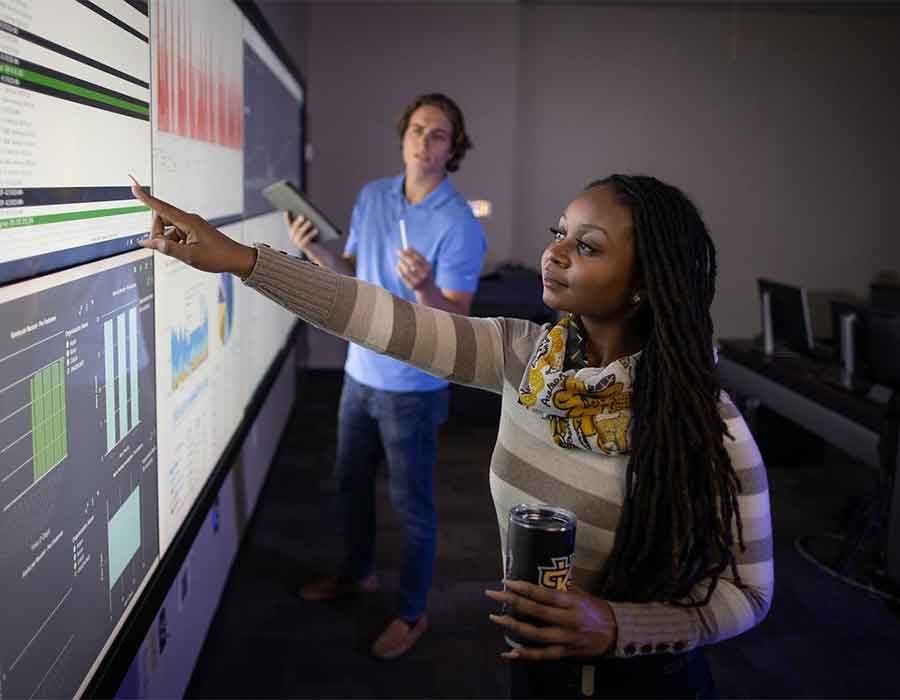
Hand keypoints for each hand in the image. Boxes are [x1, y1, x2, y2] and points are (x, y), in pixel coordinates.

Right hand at [130, 177, 256, 275]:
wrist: (236, 259)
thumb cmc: (217, 257)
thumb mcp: (189, 256)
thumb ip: (167, 248)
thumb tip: (146, 243)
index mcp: (188, 222)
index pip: (162, 208)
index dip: (146, 199)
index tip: (134, 187)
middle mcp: (188, 220)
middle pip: (161, 219)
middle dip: (157, 233)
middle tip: (162, 248)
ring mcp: (191, 226)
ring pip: (168, 229)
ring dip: (166, 241)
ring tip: (181, 254)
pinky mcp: (193, 232)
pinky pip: (176, 235)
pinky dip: (174, 244)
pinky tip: (184, 253)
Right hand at [285, 211, 319, 251]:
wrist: (314, 250)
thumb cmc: (311, 237)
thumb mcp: (307, 229)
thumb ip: (305, 221)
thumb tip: (307, 213)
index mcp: (292, 231)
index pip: (288, 223)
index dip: (286, 217)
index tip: (286, 210)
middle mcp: (292, 237)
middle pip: (294, 228)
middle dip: (298, 222)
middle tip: (302, 216)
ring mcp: (296, 242)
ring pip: (300, 233)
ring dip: (305, 227)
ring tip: (310, 222)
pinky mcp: (303, 246)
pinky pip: (307, 239)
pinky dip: (311, 234)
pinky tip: (316, 230)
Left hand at [396, 247, 432, 290]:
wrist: (427, 289)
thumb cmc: (424, 272)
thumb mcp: (424, 264)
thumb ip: (417, 256)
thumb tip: (407, 247)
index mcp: (428, 268)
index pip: (418, 257)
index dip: (410, 252)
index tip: (403, 248)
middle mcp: (424, 275)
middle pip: (412, 263)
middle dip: (404, 256)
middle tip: (397, 251)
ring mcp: (418, 281)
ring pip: (406, 269)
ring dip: (400, 263)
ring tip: (399, 261)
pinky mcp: (412, 286)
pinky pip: (403, 276)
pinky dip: (399, 270)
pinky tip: (398, 267)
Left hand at [485, 579, 617, 660]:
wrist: (615, 633)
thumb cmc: (595, 609)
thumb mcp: (581, 594)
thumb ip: (561, 588)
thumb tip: (539, 576)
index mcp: (571, 602)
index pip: (544, 594)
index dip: (524, 588)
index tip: (506, 581)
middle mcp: (567, 620)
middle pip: (536, 612)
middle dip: (512, 602)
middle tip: (493, 594)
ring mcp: (565, 638)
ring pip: (536, 635)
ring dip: (514, 627)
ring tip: (496, 617)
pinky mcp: (564, 653)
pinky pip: (542, 656)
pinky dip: (524, 655)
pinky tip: (509, 653)